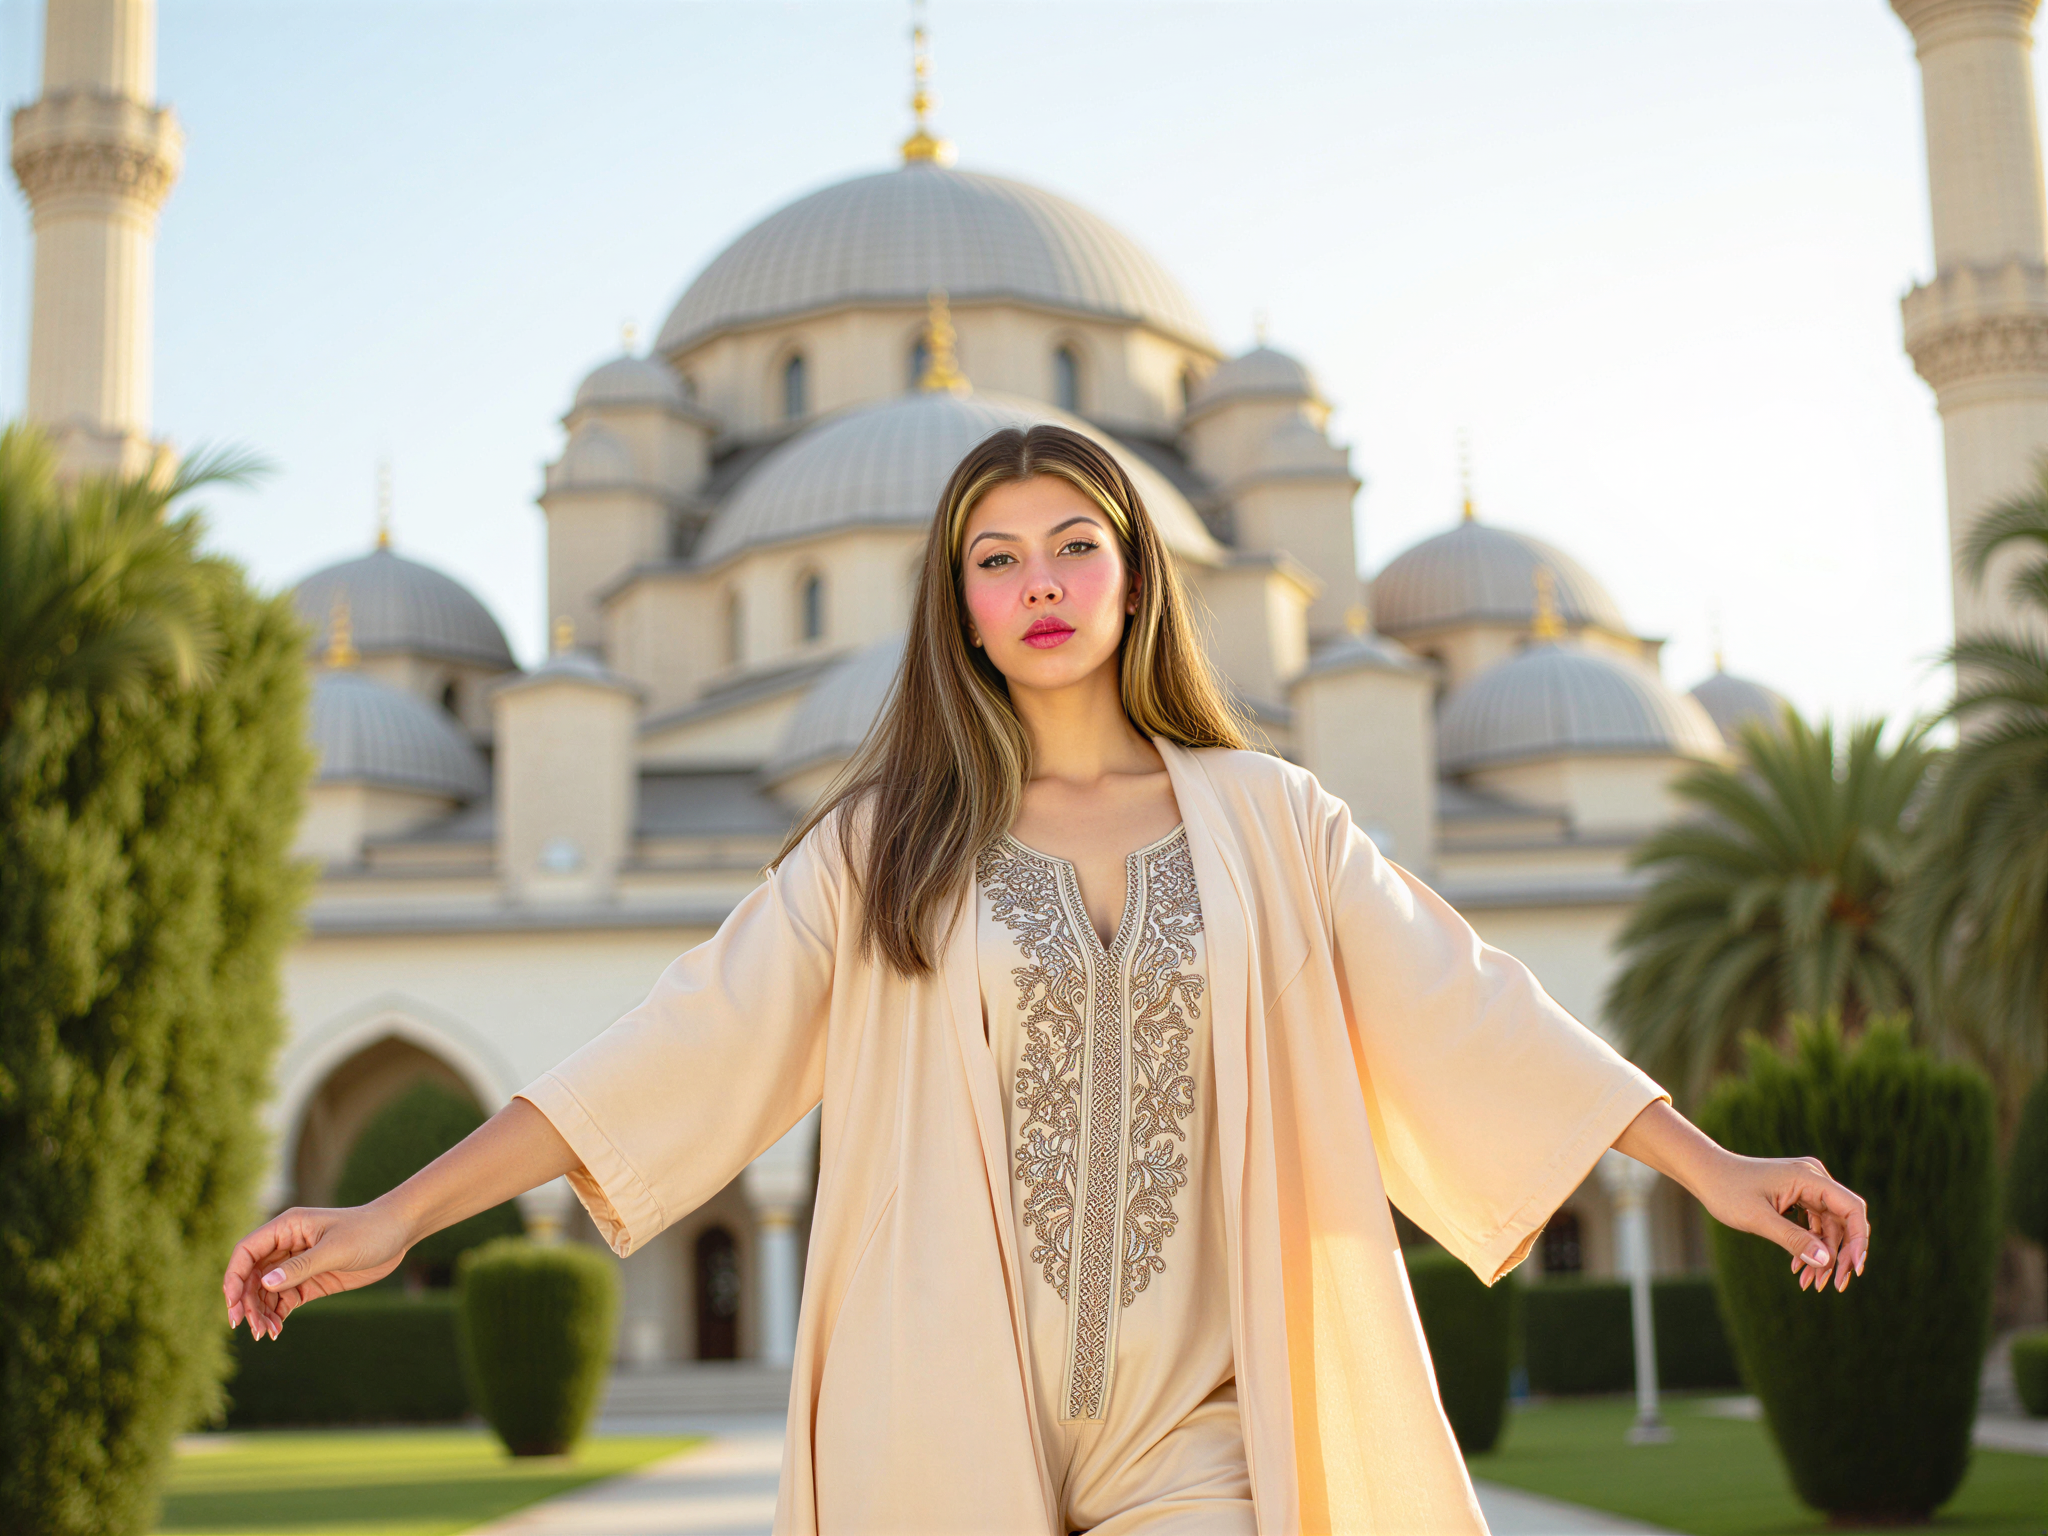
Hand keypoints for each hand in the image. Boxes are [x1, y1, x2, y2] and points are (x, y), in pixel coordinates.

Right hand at [222, 1201, 411, 1338]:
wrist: (399, 1233)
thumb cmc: (369, 1231)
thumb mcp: (336, 1250)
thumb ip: (301, 1267)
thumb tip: (265, 1283)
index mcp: (287, 1227)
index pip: (246, 1252)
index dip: (234, 1278)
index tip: (233, 1304)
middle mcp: (286, 1245)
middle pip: (252, 1276)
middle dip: (246, 1302)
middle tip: (251, 1328)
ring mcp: (297, 1264)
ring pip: (265, 1292)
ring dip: (261, 1313)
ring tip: (266, 1334)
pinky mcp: (309, 1281)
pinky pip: (283, 1300)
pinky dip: (277, 1315)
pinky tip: (276, 1330)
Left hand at [1612, 1099, 1869, 1293]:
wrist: (1705, 1173)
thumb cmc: (1726, 1190)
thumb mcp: (1757, 1218)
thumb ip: (1792, 1239)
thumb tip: (1825, 1262)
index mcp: (1809, 1177)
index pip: (1851, 1209)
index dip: (1858, 1240)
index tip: (1854, 1269)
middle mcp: (1813, 1179)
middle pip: (1843, 1221)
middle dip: (1841, 1255)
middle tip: (1834, 1286)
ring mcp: (1806, 1187)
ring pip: (1829, 1227)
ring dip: (1823, 1256)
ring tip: (1811, 1285)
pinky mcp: (1798, 1196)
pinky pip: (1814, 1224)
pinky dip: (1809, 1246)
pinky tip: (1798, 1269)